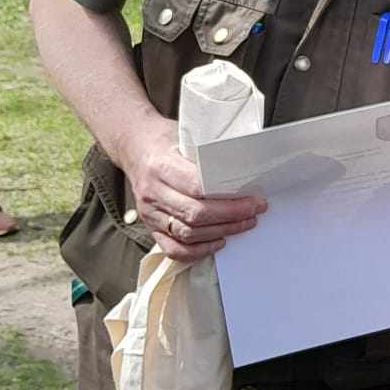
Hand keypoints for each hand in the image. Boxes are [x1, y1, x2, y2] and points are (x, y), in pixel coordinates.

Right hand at [118, 113, 265, 263]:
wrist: (134, 146)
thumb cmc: (164, 140)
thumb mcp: (186, 138)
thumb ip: (209, 157)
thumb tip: (246, 173)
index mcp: (162, 166)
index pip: (198, 188)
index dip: (230, 199)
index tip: (253, 198)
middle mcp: (153, 192)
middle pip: (196, 214)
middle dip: (232, 216)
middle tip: (254, 211)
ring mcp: (149, 212)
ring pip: (188, 233)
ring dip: (221, 232)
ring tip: (243, 224)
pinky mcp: (150, 226)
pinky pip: (173, 248)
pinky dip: (198, 251)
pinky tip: (217, 241)